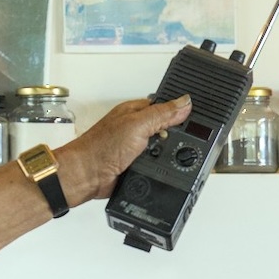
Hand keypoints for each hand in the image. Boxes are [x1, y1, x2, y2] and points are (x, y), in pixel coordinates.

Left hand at [54, 95, 192, 206]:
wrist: (86, 176)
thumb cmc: (100, 147)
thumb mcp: (137, 125)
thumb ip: (162, 114)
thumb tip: (184, 102)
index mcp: (135, 112)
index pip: (165, 106)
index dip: (178, 111)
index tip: (191, 118)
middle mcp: (135, 128)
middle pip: (167, 129)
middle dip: (173, 136)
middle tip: (170, 140)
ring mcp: (136, 147)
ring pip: (163, 149)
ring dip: (166, 154)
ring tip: (159, 155)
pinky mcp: (137, 164)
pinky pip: (156, 165)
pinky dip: (159, 168)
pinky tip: (156, 168)